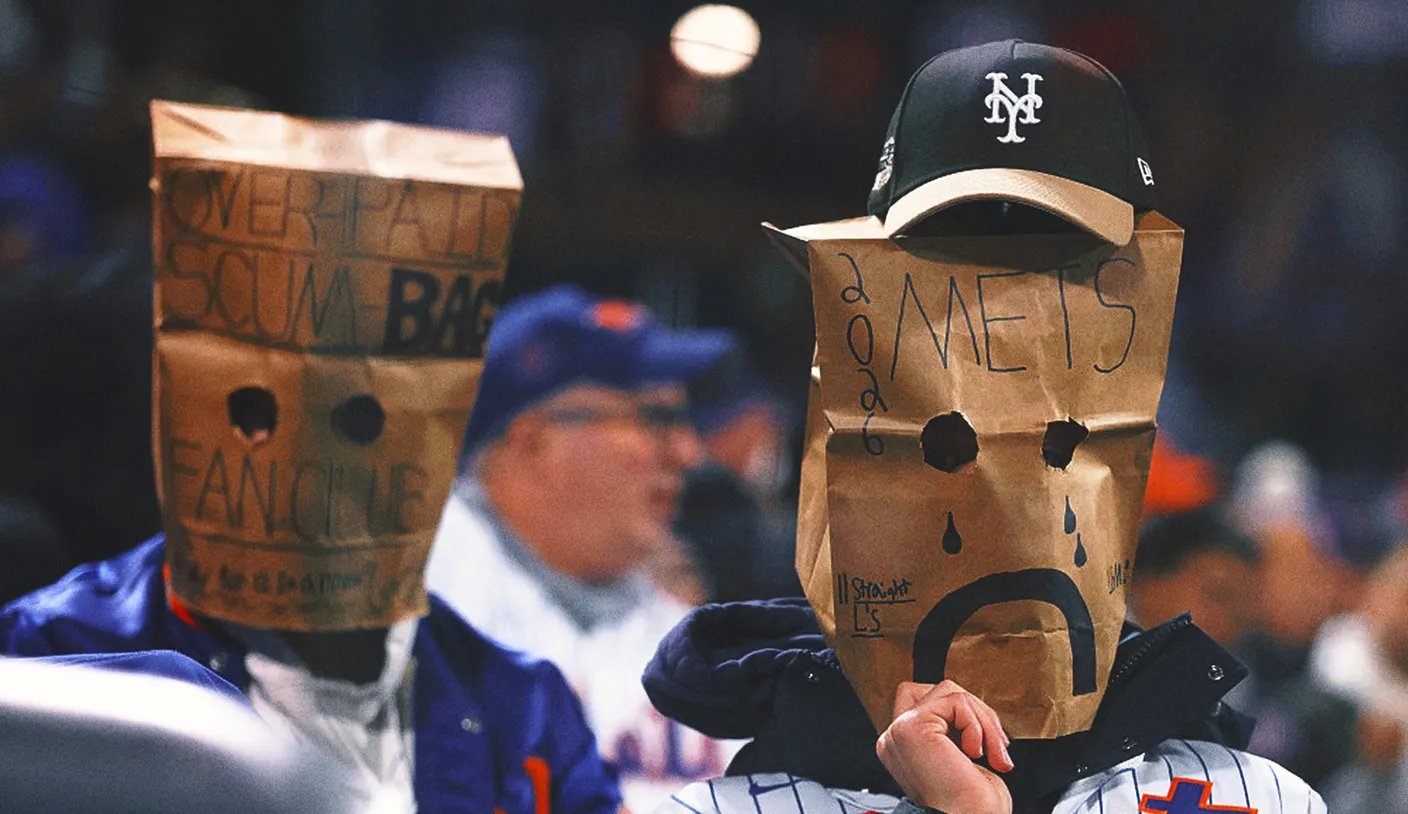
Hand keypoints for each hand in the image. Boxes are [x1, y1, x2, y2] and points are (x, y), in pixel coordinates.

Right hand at [875, 680, 1013, 813]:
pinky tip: (973, 753)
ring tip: (991, 753)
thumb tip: (970, 706)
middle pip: (940, 691)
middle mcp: (895, 738)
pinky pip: (956, 701)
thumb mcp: (962, 754)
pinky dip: (976, 725)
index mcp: (903, 747)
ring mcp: (899, 731)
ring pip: (950, 691)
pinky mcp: (911, 726)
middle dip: (977, 713)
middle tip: (996, 748)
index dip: (964, 716)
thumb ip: (953, 726)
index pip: (930, 701)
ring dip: (983, 721)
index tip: (984, 748)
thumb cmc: (973, 806)